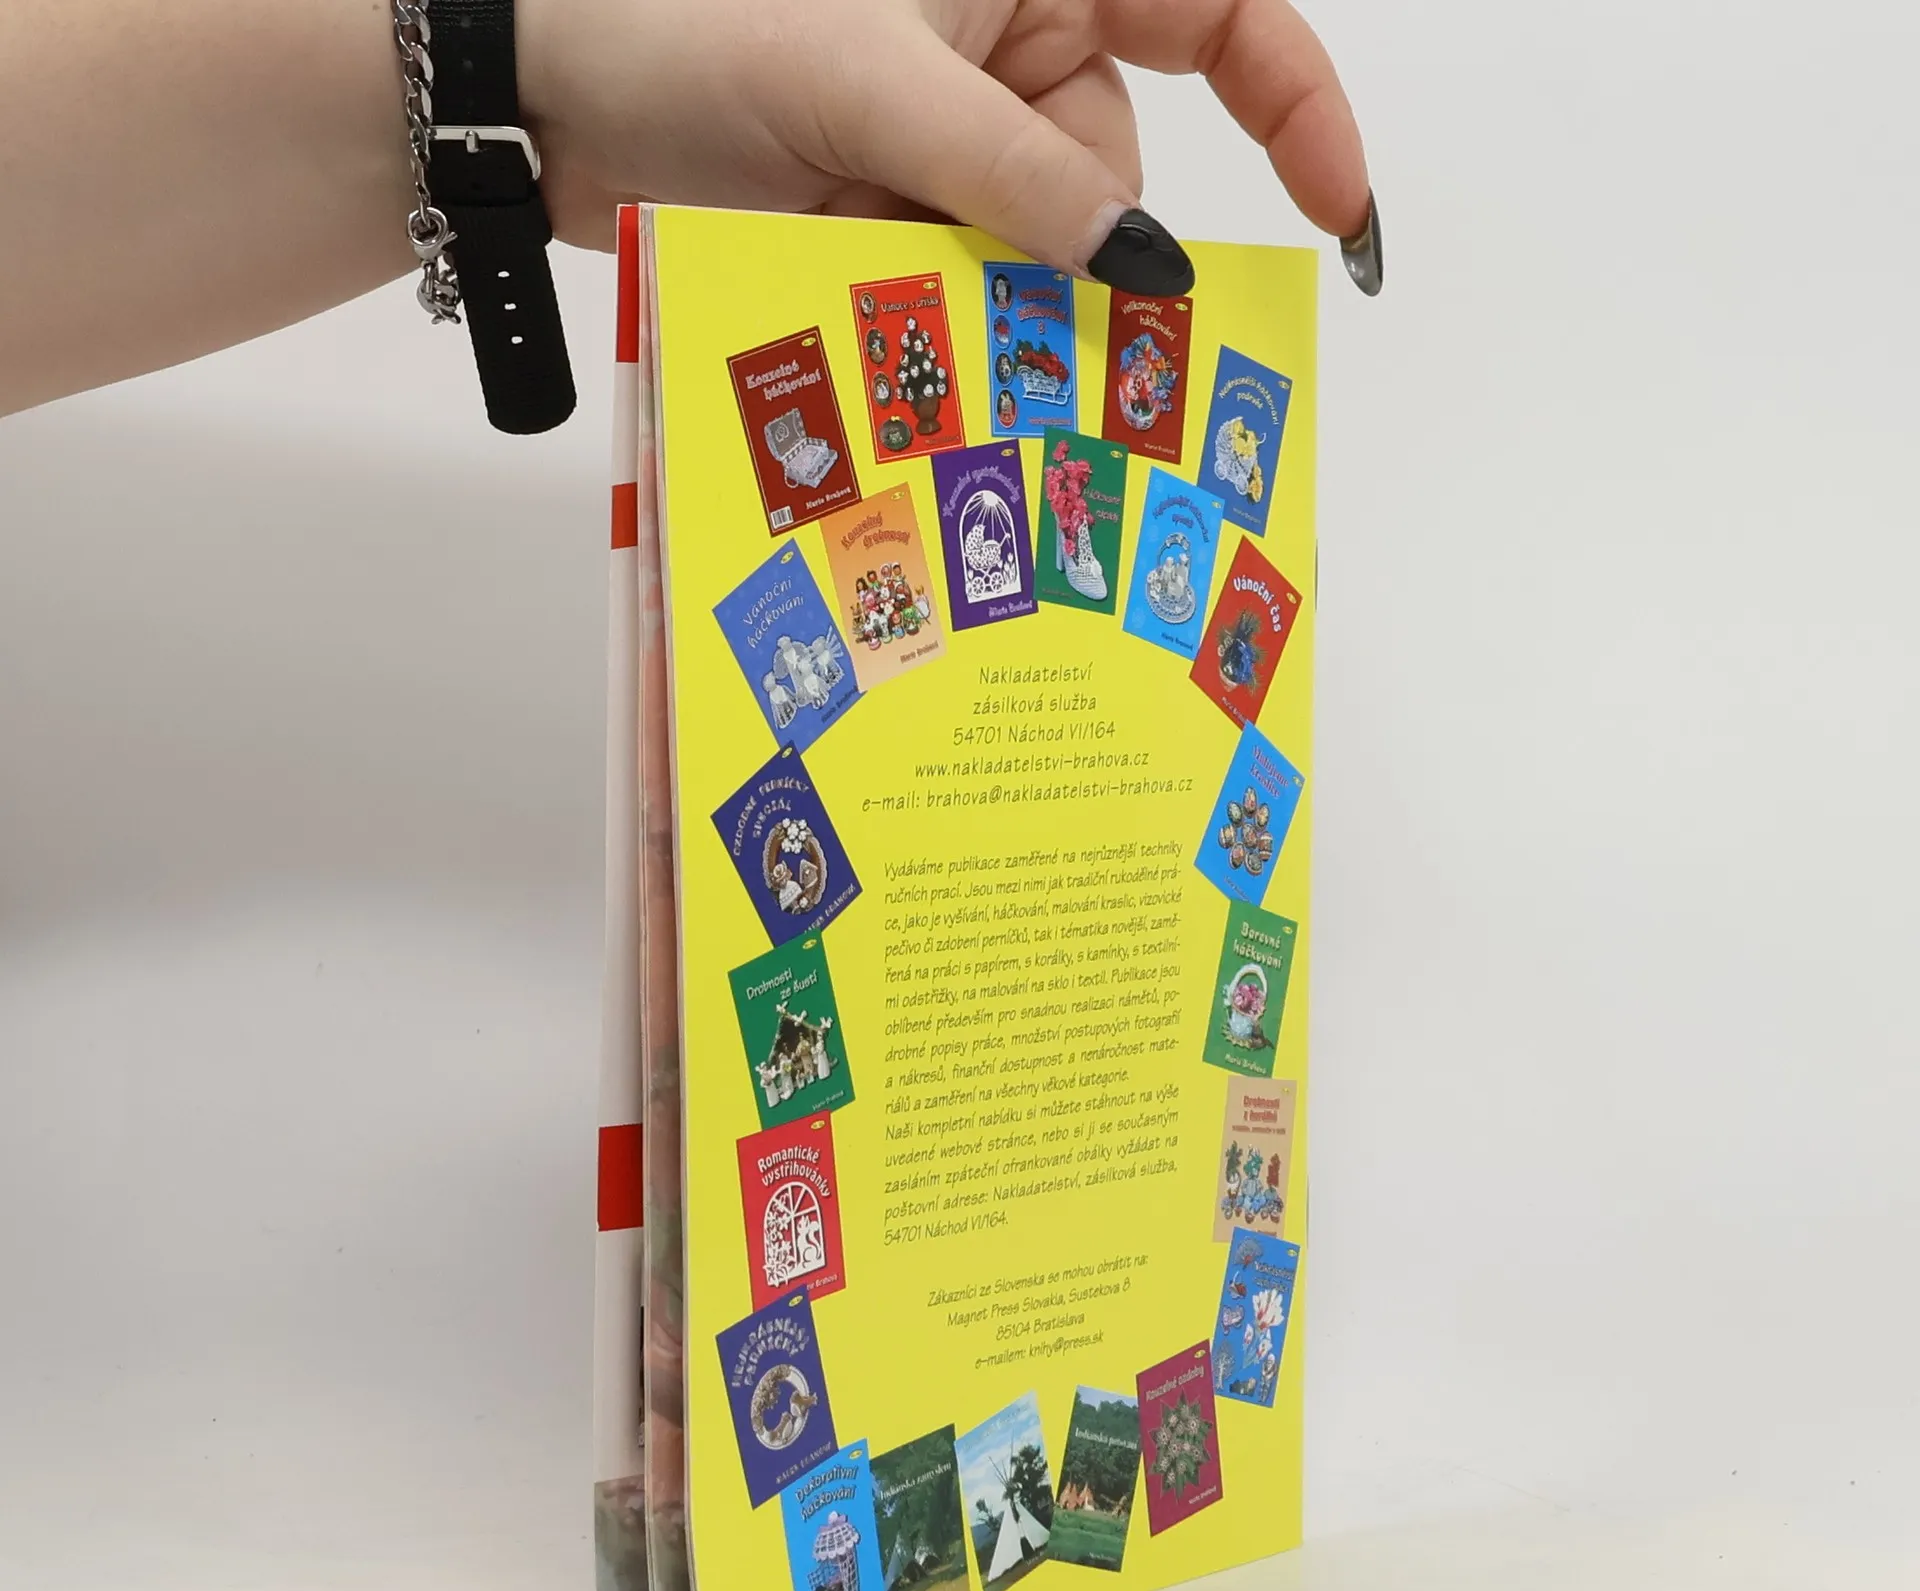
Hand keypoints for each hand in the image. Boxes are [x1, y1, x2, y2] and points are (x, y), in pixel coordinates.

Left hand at [519, 0, 1378, 292]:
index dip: (1298, 104)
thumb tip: (1150, 265)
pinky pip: (958, 282)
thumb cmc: (686, 19)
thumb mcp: (872, 82)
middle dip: (1077, 247)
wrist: (534, 87)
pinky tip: (885, 328)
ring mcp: (945, 135)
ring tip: (899, 303)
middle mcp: (1005, 41)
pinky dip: (934, 317)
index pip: (1217, 12)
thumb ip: (1020, 174)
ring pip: (1032, 250)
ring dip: (984, 295)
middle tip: (1032, 312)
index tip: (1339, 212)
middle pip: (1115, 169)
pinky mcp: (889, 208)